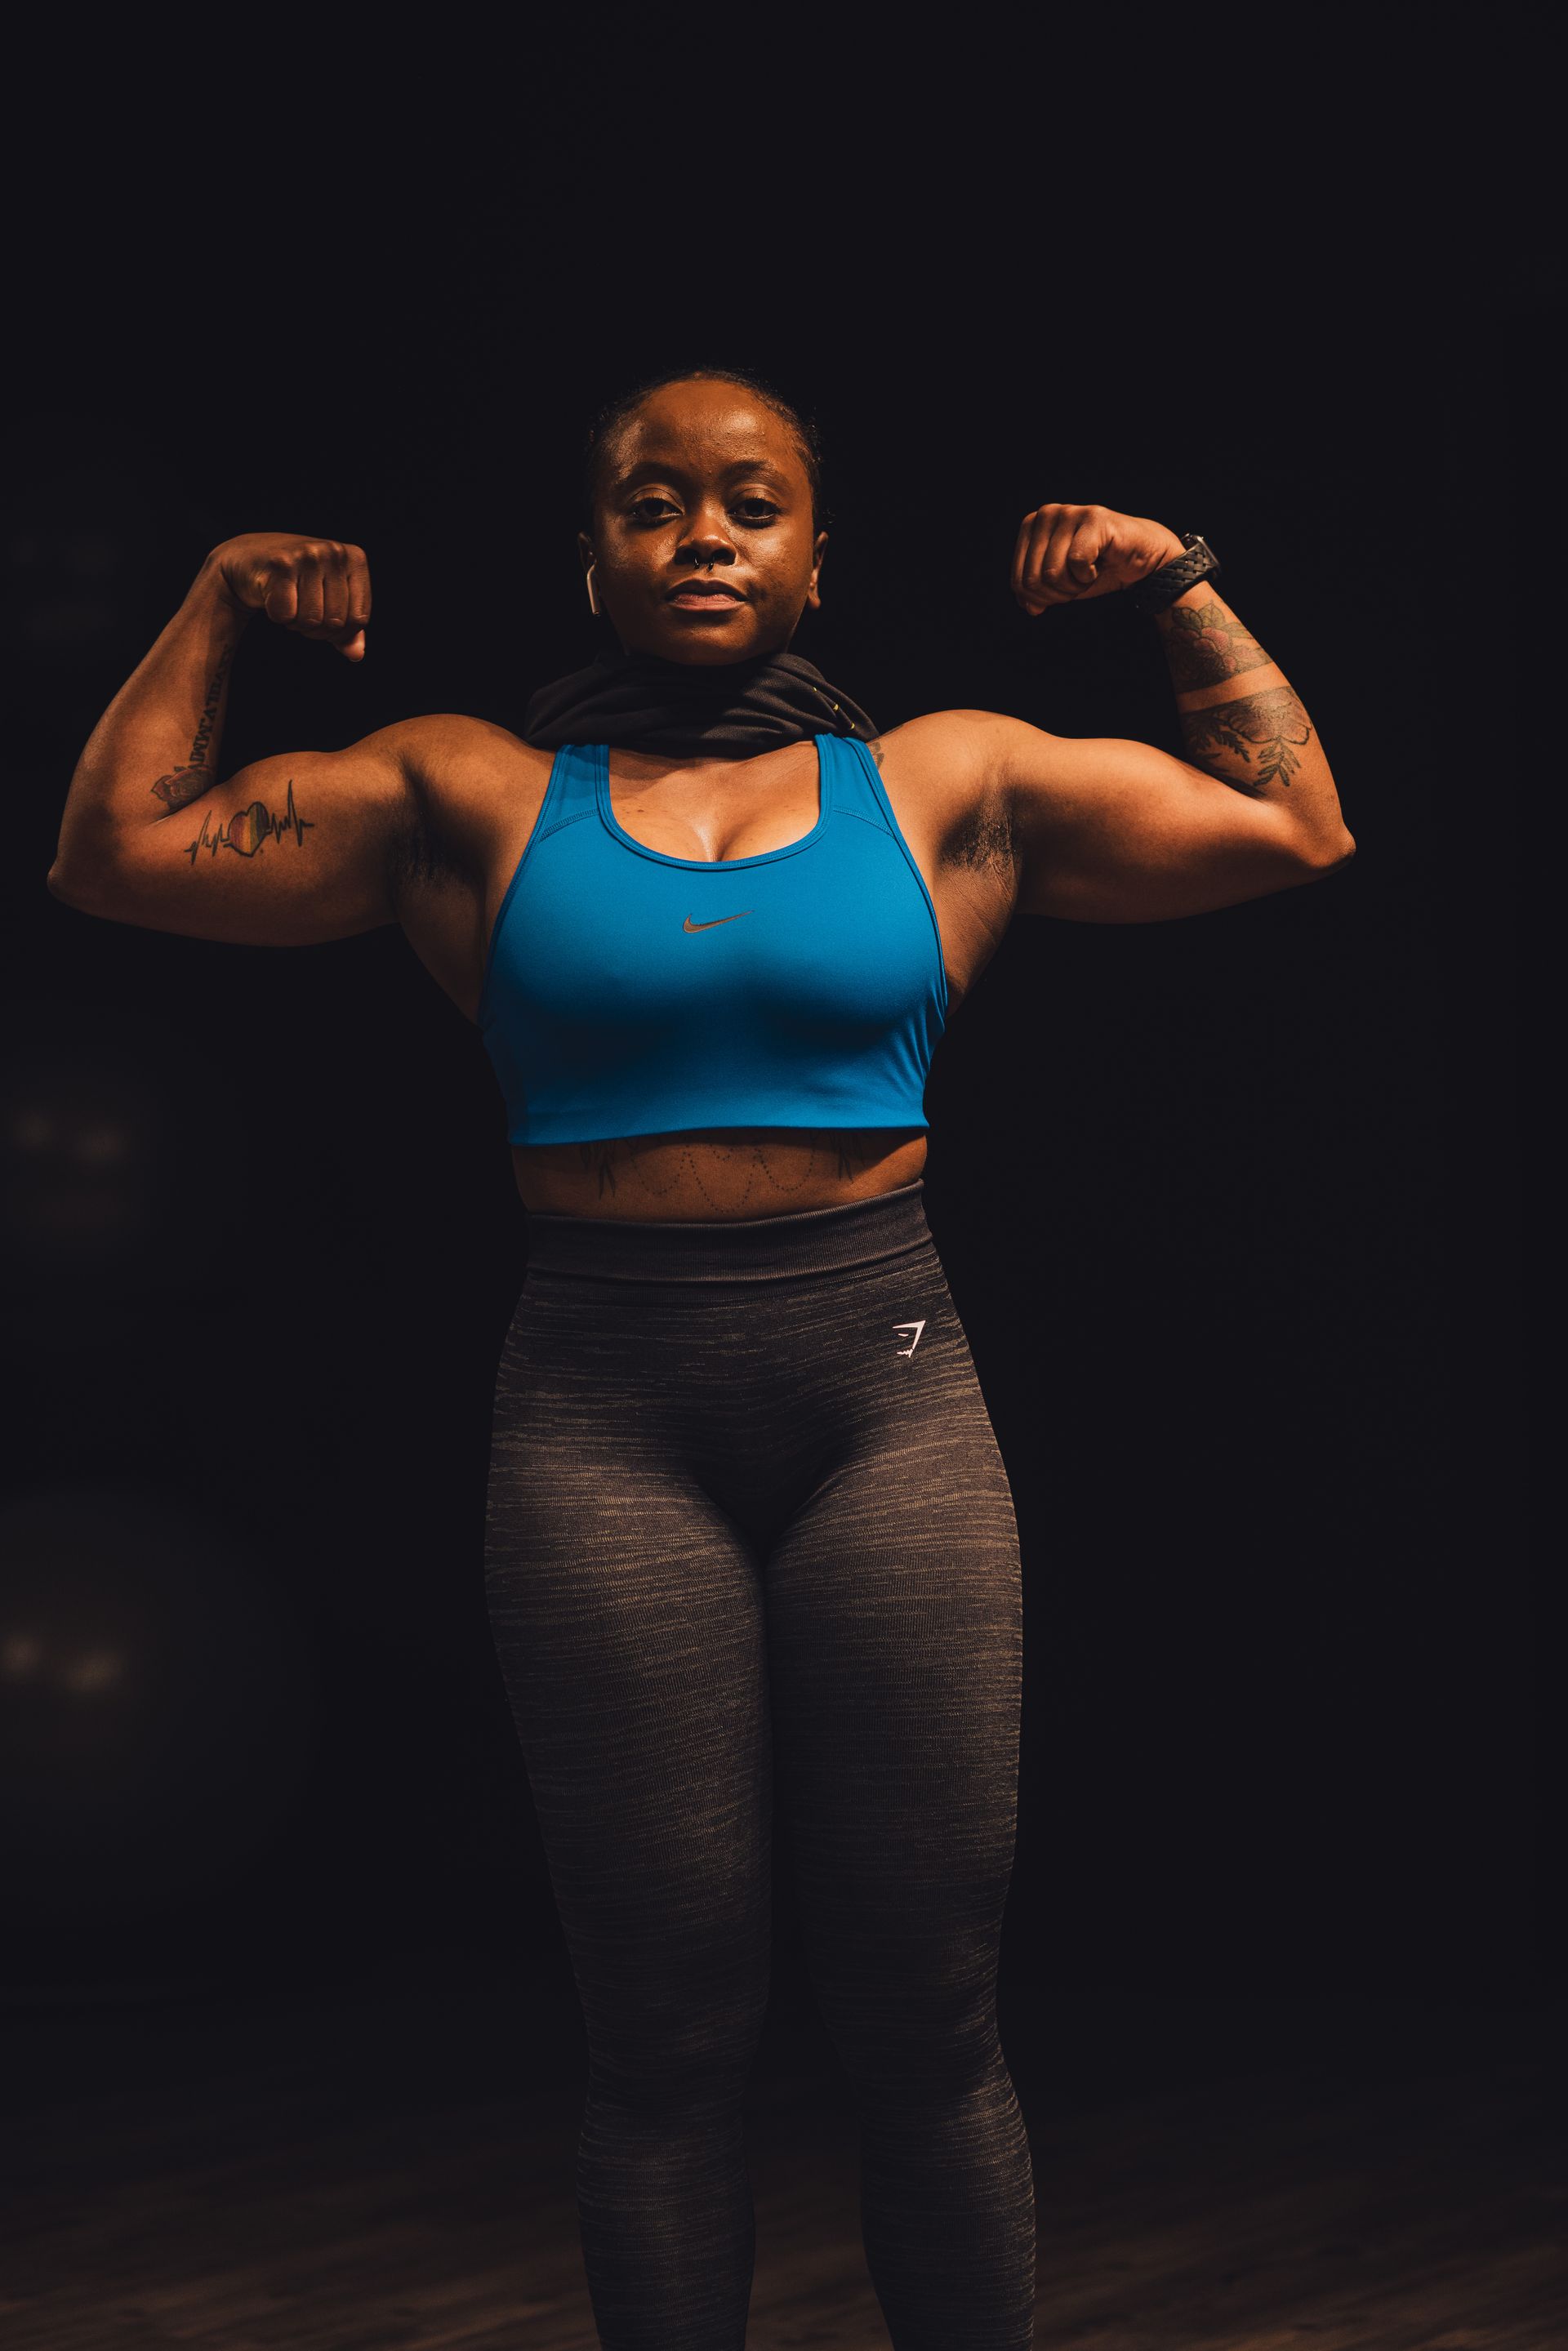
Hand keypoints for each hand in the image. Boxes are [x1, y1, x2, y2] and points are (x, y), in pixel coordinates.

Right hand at [206, 532, 371, 660]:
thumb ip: (348, 628)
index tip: (325, 622)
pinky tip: (273, 598)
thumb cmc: (296, 580)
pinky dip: (278, 616)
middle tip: (302, 614)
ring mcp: (308, 555)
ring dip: (297, 623)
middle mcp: (334, 552)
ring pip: (312, 620)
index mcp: (354, 558)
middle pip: (336, 622)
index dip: (341, 633)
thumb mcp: (329, 599)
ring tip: (290, 604)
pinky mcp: (281, 564)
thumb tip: (357, 655)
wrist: (249, 558)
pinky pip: (286, 615)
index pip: (359, 618)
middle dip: (317, 630)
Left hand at [1012, 504, 1184, 614]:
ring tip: (1089, 572)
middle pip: (1034, 578)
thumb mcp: (1059, 587)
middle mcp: (1047, 513)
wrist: (1139, 560)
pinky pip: (1076, 562)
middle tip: (1079, 582)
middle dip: (1058, 593)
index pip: (1018, 580)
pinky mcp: (1094, 518)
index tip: (1063, 589)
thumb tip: (1028, 606)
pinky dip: (1088, 576)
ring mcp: (1070, 512)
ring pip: (1053, 572)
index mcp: (1031, 526)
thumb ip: (1037, 595)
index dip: (1042, 597)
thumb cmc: (1096, 570)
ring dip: (1074, 585)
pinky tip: (1099, 565)